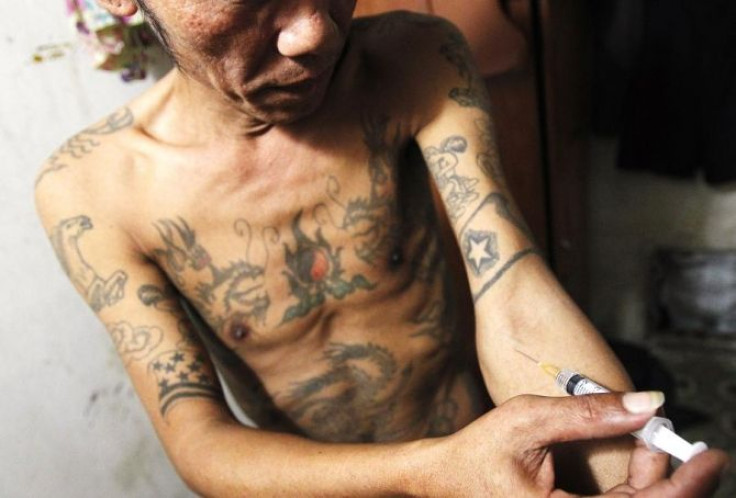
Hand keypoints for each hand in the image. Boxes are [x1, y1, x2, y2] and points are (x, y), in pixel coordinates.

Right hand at [428, 392, 728, 496]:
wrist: (445, 478)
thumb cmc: (479, 451)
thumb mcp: (528, 421)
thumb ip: (588, 414)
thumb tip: (648, 405)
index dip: (684, 486)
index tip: (711, 456)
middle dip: (673, 478)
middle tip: (686, 443)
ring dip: (655, 478)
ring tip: (652, 437)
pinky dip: (638, 483)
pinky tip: (638, 453)